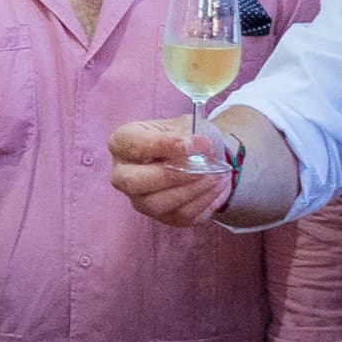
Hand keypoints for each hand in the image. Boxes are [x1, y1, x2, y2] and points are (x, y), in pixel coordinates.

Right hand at [108, 114, 232, 229]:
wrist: (196, 156)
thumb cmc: (182, 136)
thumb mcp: (181, 124)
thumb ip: (187, 133)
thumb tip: (200, 149)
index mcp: (122, 143)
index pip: (135, 146)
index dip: (163, 145)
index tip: (190, 144)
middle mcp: (122, 175)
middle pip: (134, 182)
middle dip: (172, 175)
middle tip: (204, 167)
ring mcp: (140, 200)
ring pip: (158, 204)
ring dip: (194, 190)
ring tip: (220, 175)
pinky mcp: (161, 217)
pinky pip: (181, 216)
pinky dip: (205, 202)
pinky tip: (220, 187)